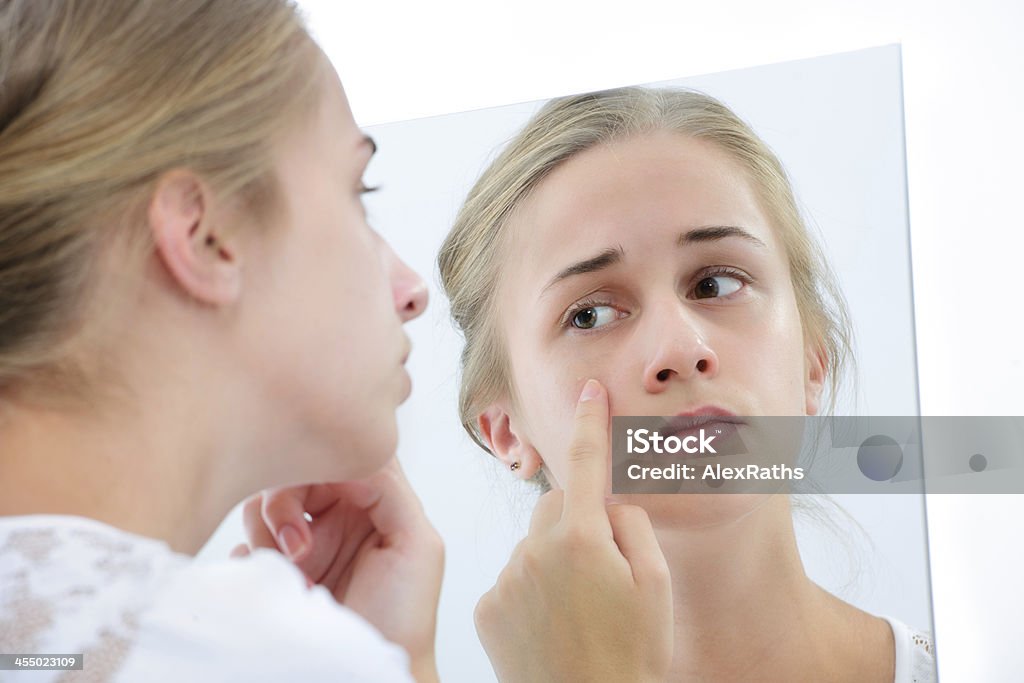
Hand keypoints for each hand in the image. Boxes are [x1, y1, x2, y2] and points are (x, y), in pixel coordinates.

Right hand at [234, 458, 443, 682]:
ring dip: (266, 530)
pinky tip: (275, 582)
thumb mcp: (417, 543)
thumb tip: (353, 456)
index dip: (319, 465)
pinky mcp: (274, 570)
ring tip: (292, 571)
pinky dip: (249, 557)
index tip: (316, 498)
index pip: (337, 456)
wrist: (371, 675)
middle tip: (296, 546)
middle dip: (282, 501)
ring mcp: (300, 542)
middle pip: (291, 473)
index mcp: (370, 502)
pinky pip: (244, 545)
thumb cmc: (404, 616)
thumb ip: (391, 489)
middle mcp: (333, 515)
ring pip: (260, 503)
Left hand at [474, 379, 673, 682]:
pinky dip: (530, 588)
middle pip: (558, 506)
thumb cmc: (633, 655)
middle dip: (579, 520)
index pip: (587, 464)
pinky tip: (551, 624)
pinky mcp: (487, 606)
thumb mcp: (657, 585)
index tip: (587, 390)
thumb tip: (608, 504)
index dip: (590, 422)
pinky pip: (513, 576)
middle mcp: (536, 550)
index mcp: (583, 539)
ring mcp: (507, 578)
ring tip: (579, 609)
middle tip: (605, 569)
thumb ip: (632, 527)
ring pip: (534, 542)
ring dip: (554, 558)